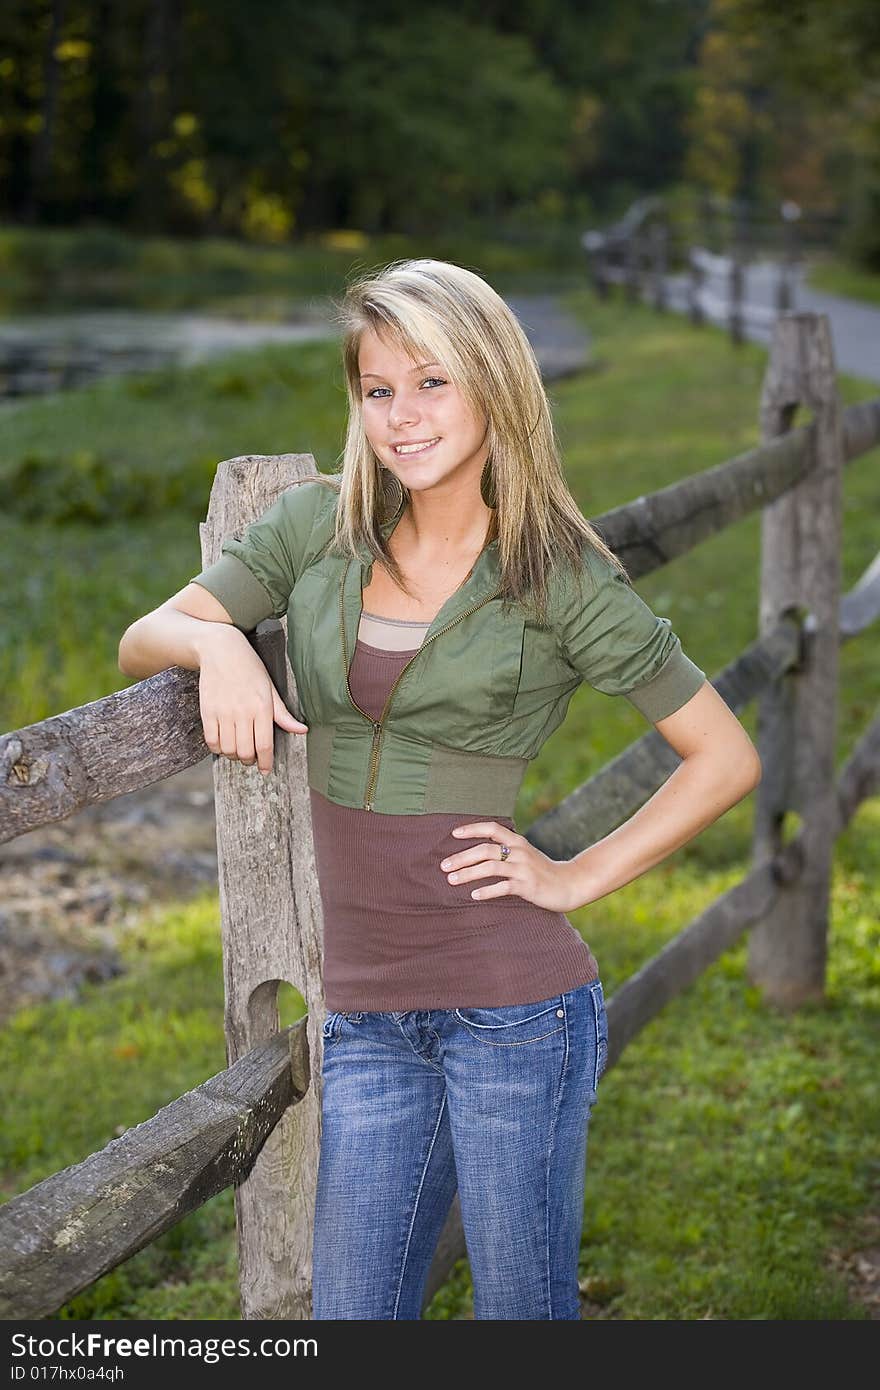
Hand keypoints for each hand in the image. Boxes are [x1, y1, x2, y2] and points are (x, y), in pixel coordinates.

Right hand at [199, 632, 307, 775]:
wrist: (221, 650)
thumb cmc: (250, 668)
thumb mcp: (270, 688)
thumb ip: (283, 714)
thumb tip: (302, 731)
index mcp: (262, 707)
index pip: (264, 745)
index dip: (265, 763)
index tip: (265, 770)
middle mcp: (242, 712)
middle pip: (245, 752)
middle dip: (249, 761)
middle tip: (251, 758)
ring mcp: (223, 712)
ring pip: (228, 749)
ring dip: (234, 755)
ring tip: (238, 750)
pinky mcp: (207, 711)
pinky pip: (211, 741)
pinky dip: (218, 748)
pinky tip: (223, 743)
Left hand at [440, 821, 580, 913]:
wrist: (569, 884)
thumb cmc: (543, 871)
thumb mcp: (526, 855)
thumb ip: (508, 850)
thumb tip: (481, 851)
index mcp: (518, 842)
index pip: (492, 828)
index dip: (472, 829)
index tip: (453, 833)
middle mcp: (519, 852)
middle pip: (485, 849)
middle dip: (462, 857)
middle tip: (444, 866)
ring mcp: (523, 869)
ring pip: (490, 867)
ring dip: (468, 873)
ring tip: (452, 880)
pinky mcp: (527, 886)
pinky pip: (503, 887)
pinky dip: (487, 891)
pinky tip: (474, 895)